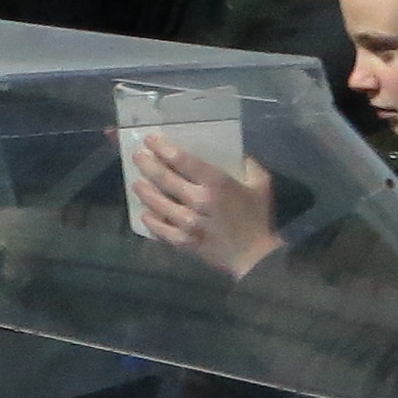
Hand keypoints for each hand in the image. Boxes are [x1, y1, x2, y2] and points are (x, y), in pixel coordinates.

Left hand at [129, 135, 281, 279]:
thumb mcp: (261, 183)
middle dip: (147, 164)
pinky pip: (160, 229)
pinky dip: (150, 220)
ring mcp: (187, 223)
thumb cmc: (258, 217)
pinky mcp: (184, 242)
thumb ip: (248, 163)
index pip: (182, 161)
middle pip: (164, 179)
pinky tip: (145, 213)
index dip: (163, 148)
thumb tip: (236, 150)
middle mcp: (197, 201)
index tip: (150, 139)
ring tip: (137, 183)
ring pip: (157, 203)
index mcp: (216, 183)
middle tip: (137, 156)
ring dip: (144, 191)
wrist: (255, 257)